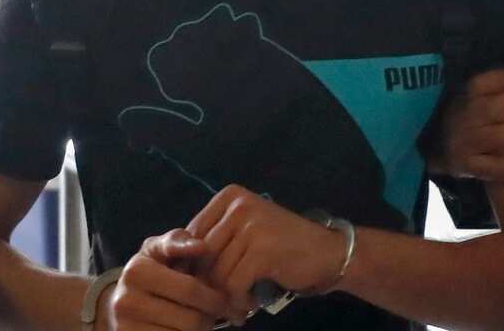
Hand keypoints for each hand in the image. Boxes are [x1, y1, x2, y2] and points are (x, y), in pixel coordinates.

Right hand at [103, 229, 231, 330]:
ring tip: (202, 319)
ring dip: (200, 330)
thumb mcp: (159, 248)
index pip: (190, 290)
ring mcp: (125, 326)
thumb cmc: (150, 268)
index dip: (215, 297)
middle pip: (190, 320)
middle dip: (210, 317)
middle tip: (219, 313)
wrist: (119, 298)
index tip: (226, 300)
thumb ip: (179, 242)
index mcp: (137, 271)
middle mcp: (126, 301)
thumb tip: (203, 247)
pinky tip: (185, 327)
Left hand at [187, 186, 345, 315]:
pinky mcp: (263, 250)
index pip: (189, 236)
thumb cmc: (283, 246)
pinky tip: (250, 304)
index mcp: (229, 196)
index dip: (190, 266)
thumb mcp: (245, 232)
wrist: (329, 253)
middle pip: (200, 257)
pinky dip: (239, 301)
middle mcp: (238, 205)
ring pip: (216, 274)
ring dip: (223, 297)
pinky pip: (234, 285)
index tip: (202, 286)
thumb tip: (174, 266)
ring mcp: (252, 225)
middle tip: (217, 303)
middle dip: (206, 285)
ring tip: (235, 306)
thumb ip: (215, 240)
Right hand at [431, 66, 503, 181]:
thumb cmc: (471, 116)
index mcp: (467, 96)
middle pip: (494, 108)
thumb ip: (500, 90)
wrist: (438, 146)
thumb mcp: (476, 97)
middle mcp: (464, 118)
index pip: (485, 83)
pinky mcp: (467, 167)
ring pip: (495, 137)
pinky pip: (490, 169)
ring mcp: (465, 143)